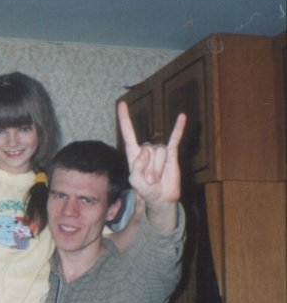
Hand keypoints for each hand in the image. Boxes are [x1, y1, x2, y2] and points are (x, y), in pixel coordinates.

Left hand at [117, 101, 185, 232]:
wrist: (160, 198)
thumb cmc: (144, 190)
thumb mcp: (134, 181)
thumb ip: (137, 166)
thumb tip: (146, 151)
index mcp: (134, 153)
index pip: (128, 133)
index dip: (124, 119)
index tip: (121, 104)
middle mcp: (146, 149)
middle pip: (148, 149)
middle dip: (149, 168)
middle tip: (148, 181)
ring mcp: (159, 151)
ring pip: (160, 151)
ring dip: (158, 168)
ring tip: (156, 179)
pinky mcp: (172, 153)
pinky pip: (175, 138)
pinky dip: (179, 128)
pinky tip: (182, 116)